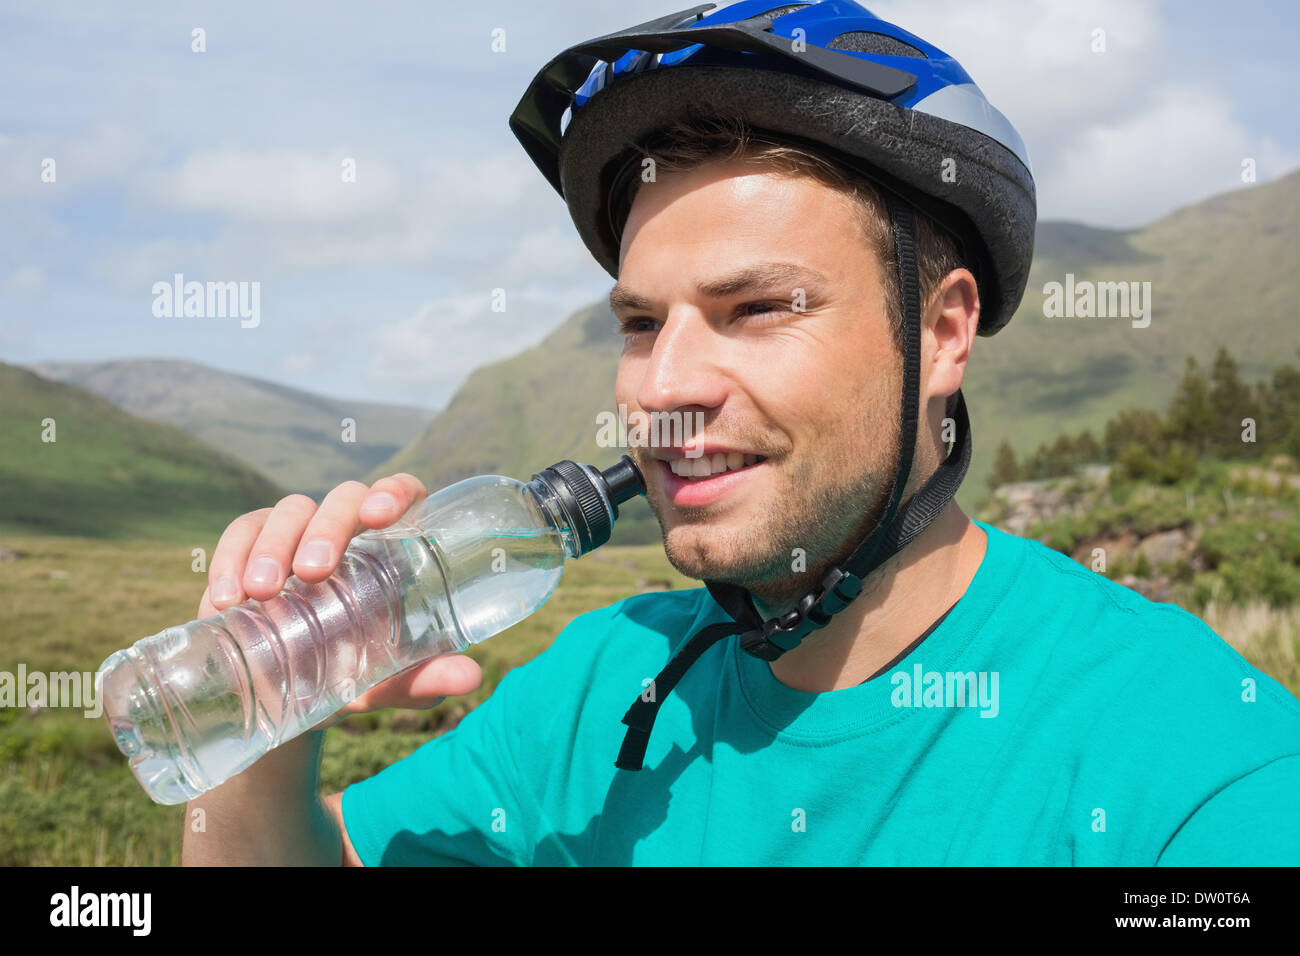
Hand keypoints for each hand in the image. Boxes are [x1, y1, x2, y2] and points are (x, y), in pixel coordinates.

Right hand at [197, 474, 482, 727]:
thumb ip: (422, 678)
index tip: (379, 515)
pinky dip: (230, 559)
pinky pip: (242, 532)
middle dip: (326, 528)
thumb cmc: (352, 677)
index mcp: (393, 547)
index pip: (402, 494)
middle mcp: (349, 531)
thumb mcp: (385, 683)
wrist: (288, 698)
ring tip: (263, 592)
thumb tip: (470, 678)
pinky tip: (225, 598)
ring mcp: (298, 533)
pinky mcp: (252, 546)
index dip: (394, 491)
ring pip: (289, 510)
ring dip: (274, 546)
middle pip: (343, 499)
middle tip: (314, 572)